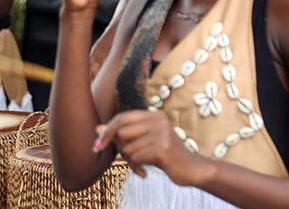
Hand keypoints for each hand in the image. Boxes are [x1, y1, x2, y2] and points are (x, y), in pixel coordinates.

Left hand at [92, 109, 207, 185]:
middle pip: (122, 132)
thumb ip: (123, 134)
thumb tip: (97, 129)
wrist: (192, 169)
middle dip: (119, 149)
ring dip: (129, 161)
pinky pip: (136, 157)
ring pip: (127, 147)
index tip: (96, 145)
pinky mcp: (164, 149)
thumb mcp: (144, 141)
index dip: (107, 131)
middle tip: (128, 159)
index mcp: (153, 115)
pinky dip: (135, 167)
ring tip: (138, 165)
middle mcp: (158, 120)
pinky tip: (143, 172)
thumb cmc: (164, 155)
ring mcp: (162, 133)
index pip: (122, 117)